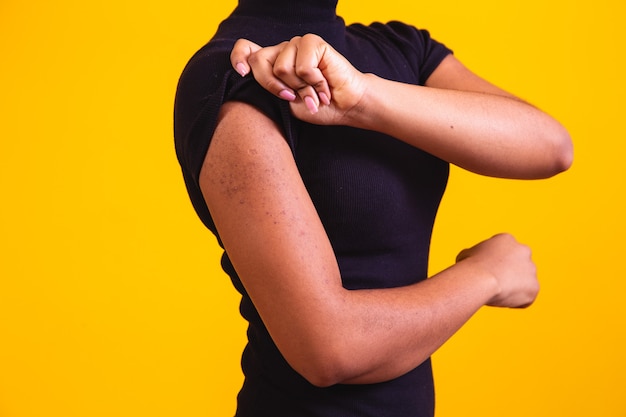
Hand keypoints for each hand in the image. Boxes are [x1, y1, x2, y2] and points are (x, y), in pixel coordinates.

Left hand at [230, 34, 367, 124]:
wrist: (344, 107)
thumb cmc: (316, 106)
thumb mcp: (284, 103)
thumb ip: (268, 88)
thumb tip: (248, 74)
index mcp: (271, 63)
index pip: (246, 49)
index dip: (239, 57)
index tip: (242, 72)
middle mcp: (282, 51)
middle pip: (258, 60)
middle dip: (273, 86)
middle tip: (293, 97)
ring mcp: (296, 44)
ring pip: (281, 68)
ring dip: (300, 88)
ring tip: (313, 92)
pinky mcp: (313, 42)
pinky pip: (302, 66)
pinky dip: (313, 81)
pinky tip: (323, 84)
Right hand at [456, 233, 539, 307]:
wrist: (480, 279)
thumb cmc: (470, 266)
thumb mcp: (466, 254)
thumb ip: (474, 255)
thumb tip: (469, 258)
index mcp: (507, 240)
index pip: (505, 252)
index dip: (496, 263)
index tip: (487, 271)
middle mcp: (523, 251)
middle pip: (518, 265)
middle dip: (510, 273)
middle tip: (494, 283)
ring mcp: (531, 269)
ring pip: (524, 282)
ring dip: (513, 288)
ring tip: (496, 292)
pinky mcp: (534, 287)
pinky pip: (526, 298)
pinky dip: (516, 301)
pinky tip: (502, 299)